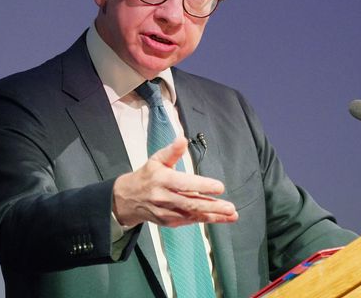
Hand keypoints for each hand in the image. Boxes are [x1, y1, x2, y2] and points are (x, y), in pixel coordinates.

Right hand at [112, 137, 238, 227]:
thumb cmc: (147, 175)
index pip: (184, 183)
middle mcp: (163, 197)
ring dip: (213, 215)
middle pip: (190, 203)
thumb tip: (183, 139)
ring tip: (231, 214)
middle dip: (212, 206)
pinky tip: (220, 218)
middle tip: (230, 207)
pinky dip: (206, 220)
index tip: (219, 187)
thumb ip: (172, 151)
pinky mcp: (169, 221)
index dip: (202, 186)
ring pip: (192, 214)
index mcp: (161, 179)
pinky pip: (190, 221)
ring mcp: (166, 212)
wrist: (129, 199)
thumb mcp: (157, 159)